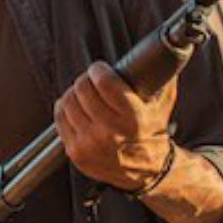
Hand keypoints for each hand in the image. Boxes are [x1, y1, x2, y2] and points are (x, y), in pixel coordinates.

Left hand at [55, 60, 175, 192]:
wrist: (146, 172)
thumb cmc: (152, 134)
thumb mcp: (162, 106)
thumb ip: (161, 78)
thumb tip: (162, 51)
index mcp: (133, 118)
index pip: (104, 83)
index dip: (98, 70)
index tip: (99, 68)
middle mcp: (110, 133)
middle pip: (83, 90)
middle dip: (86, 79)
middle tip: (91, 80)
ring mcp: (90, 144)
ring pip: (68, 102)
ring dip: (73, 93)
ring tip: (82, 93)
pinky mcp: (75, 152)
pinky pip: (59, 119)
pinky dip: (64, 108)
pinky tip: (74, 106)